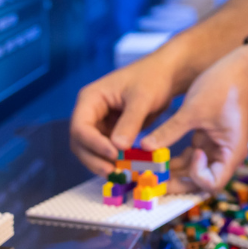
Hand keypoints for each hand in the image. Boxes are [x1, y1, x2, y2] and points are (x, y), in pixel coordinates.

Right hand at [70, 49, 179, 175]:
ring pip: (92, 150)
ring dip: (103, 162)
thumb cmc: (153, 78)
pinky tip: (126, 169)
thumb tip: (118, 148)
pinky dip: (114, 161)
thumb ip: (130, 122)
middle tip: (113, 172)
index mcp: (91, 98)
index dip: (93, 144)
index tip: (113, 155)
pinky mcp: (112, 131)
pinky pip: (107, 150)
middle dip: (94, 158)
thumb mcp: (142, 98)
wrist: (167, 74)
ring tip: (120, 174)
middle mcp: (90, 112)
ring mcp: (100, 122)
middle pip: (81, 142)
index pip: (80, 127)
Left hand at [138, 45, 247, 192]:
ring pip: (191, 172)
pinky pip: (188, 158)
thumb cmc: (223, 87)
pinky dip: (173, 159)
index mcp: (230, 152)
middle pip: (200, 183)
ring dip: (171, 173)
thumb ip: (169, 131)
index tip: (191, 153)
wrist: (239, 68)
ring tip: (147, 172)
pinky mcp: (206, 140)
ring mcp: (214, 149)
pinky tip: (153, 158)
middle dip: (176, 183)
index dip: (197, 175)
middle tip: (151, 182)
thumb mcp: (193, 110)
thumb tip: (145, 147)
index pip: (212, 183)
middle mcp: (224, 156)